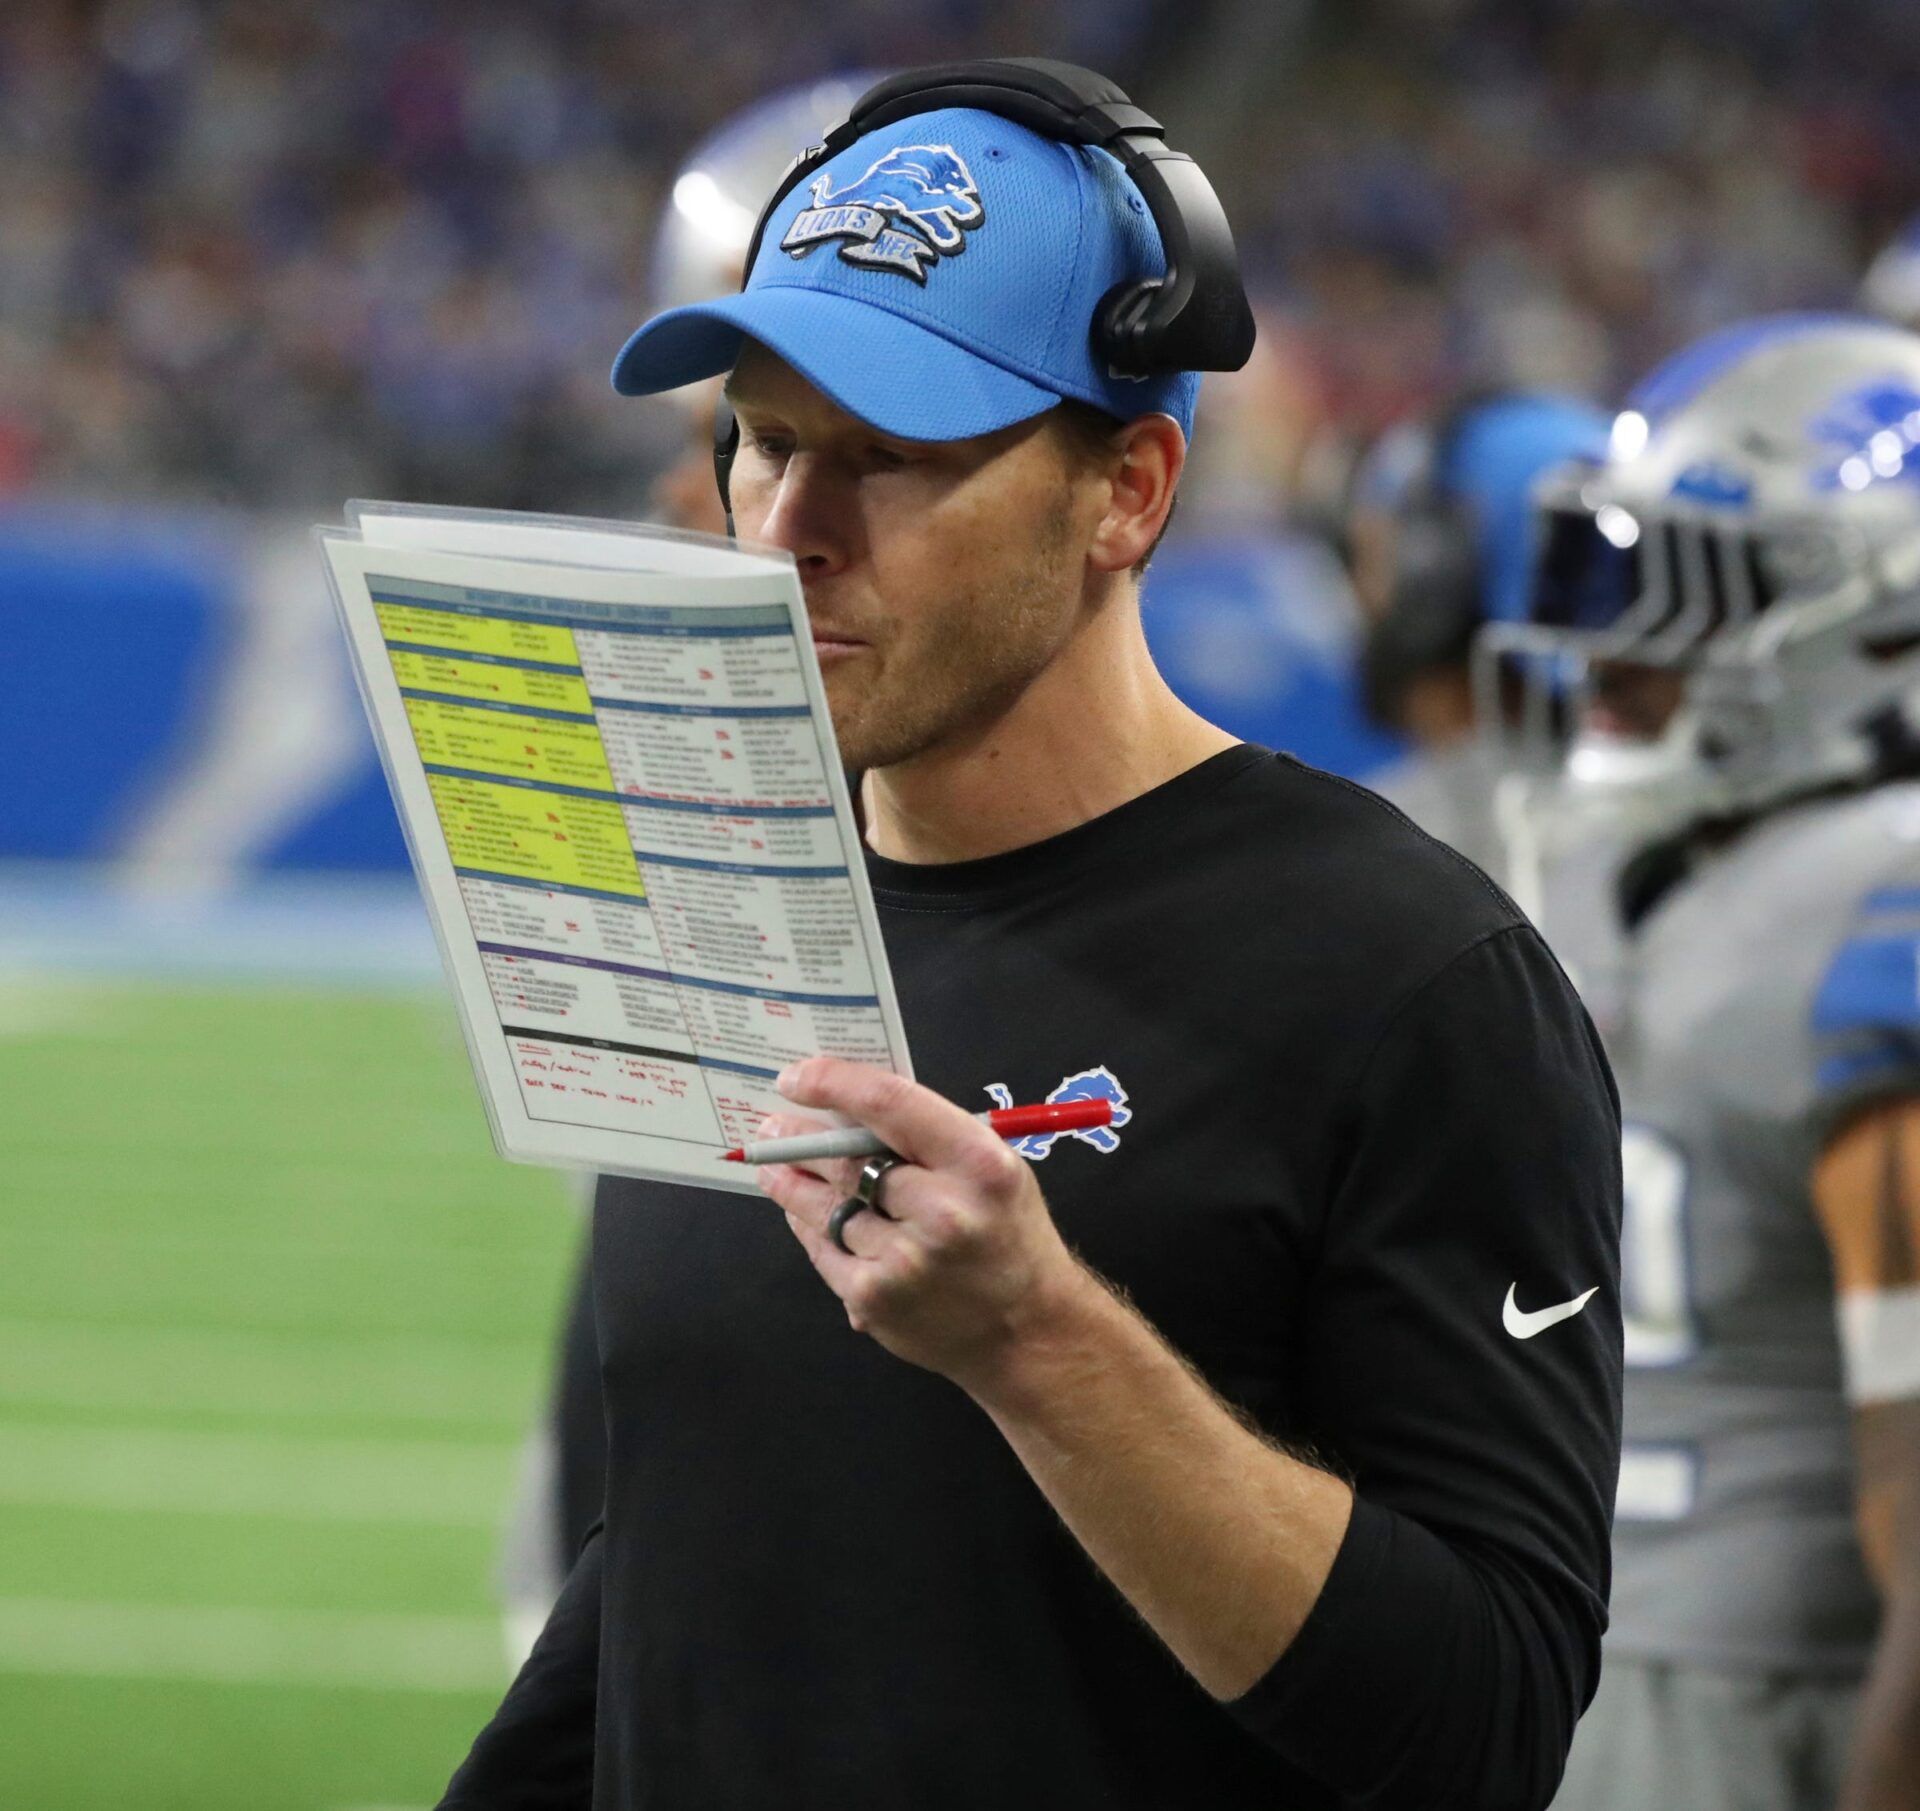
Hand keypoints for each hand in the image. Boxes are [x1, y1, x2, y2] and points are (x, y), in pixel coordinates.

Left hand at [756, 1056, 1089, 1391]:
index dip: (833, 1083)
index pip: (889, 1103)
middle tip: (774, 1126)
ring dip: (792, 1184)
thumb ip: (930, 1137)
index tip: (797, 1078)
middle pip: (847, 1159)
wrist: (1028, 1330)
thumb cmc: (1008, 1234)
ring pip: (826, 1206)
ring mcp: (904, 1260)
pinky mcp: (875, 1299)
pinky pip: (825, 1250)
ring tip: (773, 1167)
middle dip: (800, 1139)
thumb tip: (850, 1109)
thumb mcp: (991, 1167)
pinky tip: (801, 1214)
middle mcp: (942, 1211)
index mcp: (977, 1163)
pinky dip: (810, 1228)